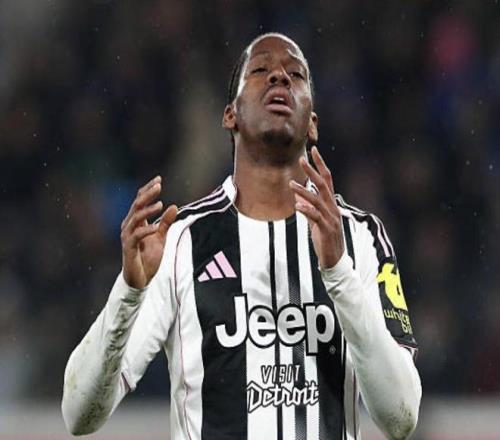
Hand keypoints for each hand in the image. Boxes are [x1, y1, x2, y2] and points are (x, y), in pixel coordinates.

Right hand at [120, 176, 177, 288]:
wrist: (140, 279)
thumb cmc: (148, 258)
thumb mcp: (161, 238)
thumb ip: (165, 223)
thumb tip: (174, 206)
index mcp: (135, 222)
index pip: (139, 201)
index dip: (148, 190)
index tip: (158, 179)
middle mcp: (128, 226)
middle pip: (136, 205)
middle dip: (147, 194)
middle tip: (158, 185)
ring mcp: (127, 236)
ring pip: (135, 218)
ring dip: (147, 210)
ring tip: (160, 204)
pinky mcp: (128, 248)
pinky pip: (137, 236)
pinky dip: (147, 230)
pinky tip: (156, 227)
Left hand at [289, 146, 343, 268]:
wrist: (335, 260)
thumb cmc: (325, 240)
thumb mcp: (315, 222)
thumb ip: (308, 209)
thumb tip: (298, 198)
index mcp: (330, 204)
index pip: (327, 180)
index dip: (320, 165)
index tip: (313, 151)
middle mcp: (332, 208)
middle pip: (323, 185)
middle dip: (312, 171)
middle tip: (301, 159)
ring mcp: (331, 218)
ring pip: (317, 200)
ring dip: (303, 191)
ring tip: (290, 184)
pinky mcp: (326, 230)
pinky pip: (316, 217)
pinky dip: (306, 210)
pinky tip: (297, 206)